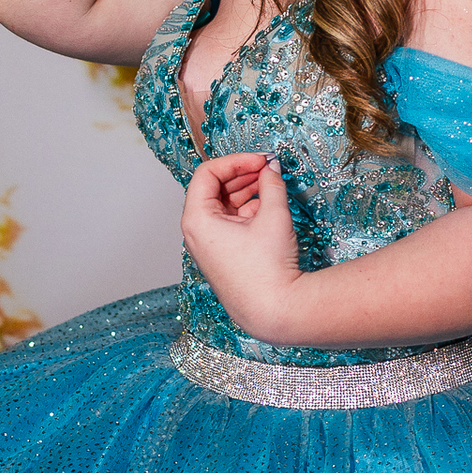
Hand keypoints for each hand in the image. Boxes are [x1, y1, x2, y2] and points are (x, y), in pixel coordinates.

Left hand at [180, 153, 304, 342]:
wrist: (274, 312)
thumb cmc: (267, 268)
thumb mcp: (273, 216)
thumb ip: (271, 184)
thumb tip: (271, 168)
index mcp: (197, 220)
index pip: (208, 174)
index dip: (235, 161)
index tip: (260, 160)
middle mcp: (196, 233)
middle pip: (214, 189)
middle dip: (242, 174)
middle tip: (268, 168)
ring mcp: (209, 246)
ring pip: (224, 206)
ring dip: (246, 191)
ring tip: (272, 183)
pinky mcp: (222, 256)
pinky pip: (230, 223)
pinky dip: (247, 211)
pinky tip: (269, 206)